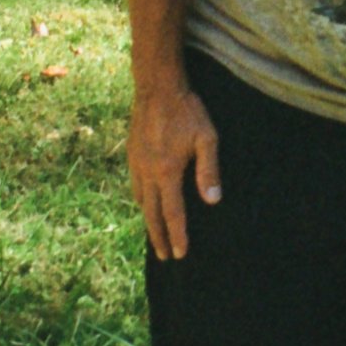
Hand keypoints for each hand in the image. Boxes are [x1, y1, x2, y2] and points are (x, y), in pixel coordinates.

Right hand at [128, 78, 220, 260]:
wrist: (157, 88)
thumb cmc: (188, 112)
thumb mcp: (207, 139)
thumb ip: (209, 171)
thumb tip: (213, 201)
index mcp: (166, 172)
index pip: (172, 213)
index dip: (177, 235)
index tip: (180, 254)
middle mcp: (147, 173)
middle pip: (152, 214)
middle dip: (160, 237)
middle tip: (166, 257)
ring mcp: (136, 165)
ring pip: (141, 202)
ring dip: (149, 222)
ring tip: (156, 237)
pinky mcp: (132, 156)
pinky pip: (135, 187)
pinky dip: (141, 202)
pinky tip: (145, 204)